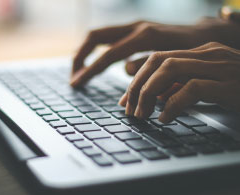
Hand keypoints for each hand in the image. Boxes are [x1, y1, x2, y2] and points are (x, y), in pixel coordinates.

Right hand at [70, 17, 239, 86]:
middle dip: (80, 56)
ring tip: (79, 72)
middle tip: (74, 77)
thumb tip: (125, 70)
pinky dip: (97, 51)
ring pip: (99, 35)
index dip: (90, 71)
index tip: (76, 84)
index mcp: (145, 36)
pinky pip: (108, 38)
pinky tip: (94, 64)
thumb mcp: (175, 62)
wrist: (206, 33)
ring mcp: (134, 26)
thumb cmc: (194, 51)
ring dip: (85, 53)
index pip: (108, 55)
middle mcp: (136, 27)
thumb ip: (149, 66)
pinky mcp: (134, 29)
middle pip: (95, 36)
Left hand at [118, 42, 239, 122]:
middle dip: (138, 86)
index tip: (126, 100)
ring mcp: (221, 66)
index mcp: (202, 53)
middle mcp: (209, 54)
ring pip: (170, 69)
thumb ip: (182, 87)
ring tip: (141, 115)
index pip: (158, 58)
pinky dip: (173, 104)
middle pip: (158, 61)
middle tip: (129, 109)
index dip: (137, 78)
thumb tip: (155, 97)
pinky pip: (192, 88)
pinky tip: (165, 119)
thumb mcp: (208, 88)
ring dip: (149, 93)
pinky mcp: (230, 84)